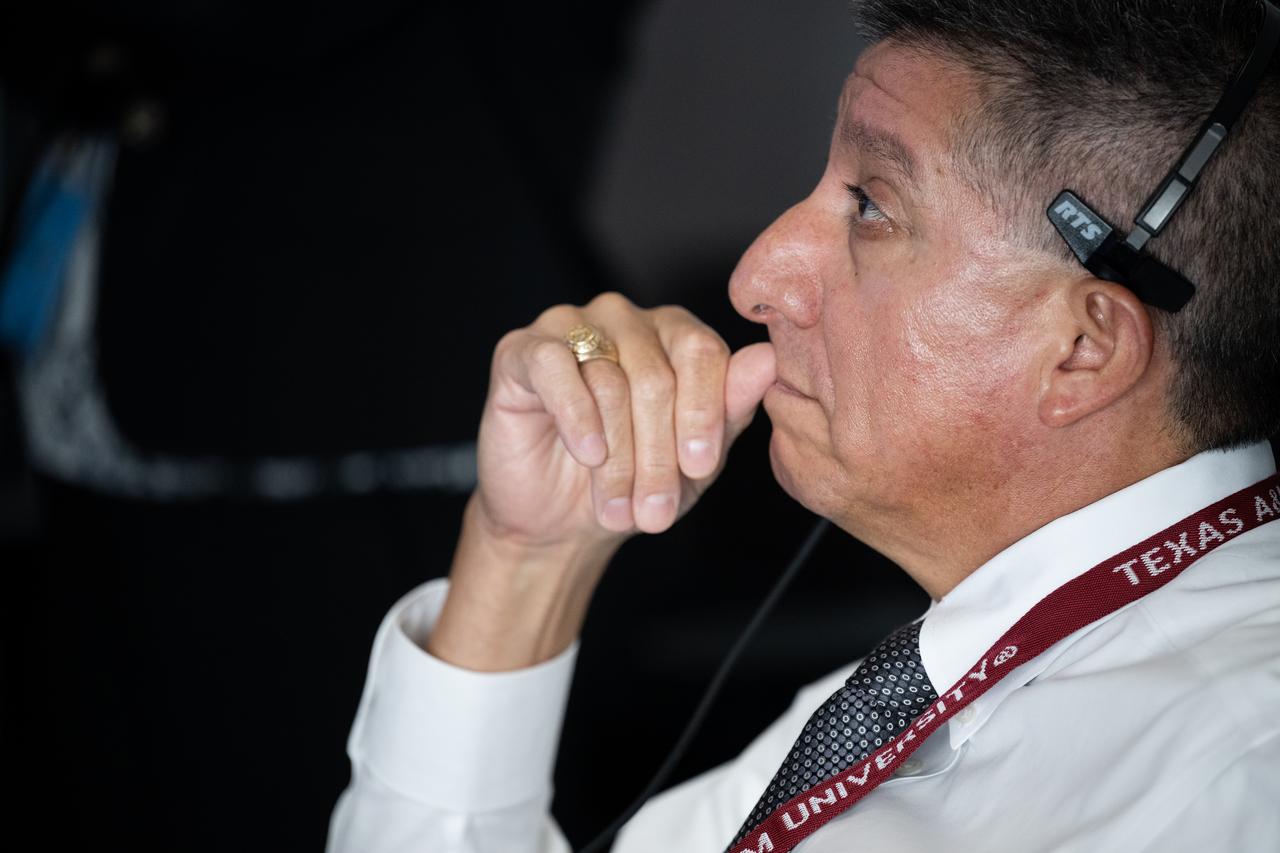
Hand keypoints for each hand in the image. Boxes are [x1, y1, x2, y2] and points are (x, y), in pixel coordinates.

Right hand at [473, 291, 776, 550]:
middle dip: (657, 454)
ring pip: (608, 380)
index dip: (703, 413)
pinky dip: (576, 416)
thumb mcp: (694, 459)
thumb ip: (730, 407)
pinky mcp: (522, 349)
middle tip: (655, 512)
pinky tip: (587, 454)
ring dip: (616, 458)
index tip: (700, 466)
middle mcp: (625, 320)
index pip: (701, 352)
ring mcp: (570, 326)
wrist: (561, 521)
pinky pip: (554, 366)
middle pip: (655, 374)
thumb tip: (767, 359)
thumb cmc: (635, 481)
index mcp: (674, 334)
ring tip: (619, 509)